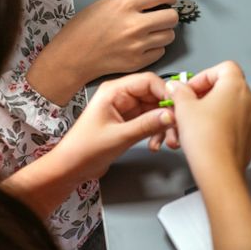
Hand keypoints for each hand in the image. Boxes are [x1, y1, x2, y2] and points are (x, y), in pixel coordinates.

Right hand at [28, 0, 178, 104]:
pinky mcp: (138, 61)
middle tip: (163, 16)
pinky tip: (144, 45)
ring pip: (170, 36)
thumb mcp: (104, 4)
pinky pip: (161, 51)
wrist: (72, 57)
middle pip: (172, 17)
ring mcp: (138, 45)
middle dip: (169, 14)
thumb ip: (130, 2)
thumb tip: (149, 3)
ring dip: (164, 32)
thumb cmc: (83, 30)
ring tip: (152, 32)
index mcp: (126, 5)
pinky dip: (156, 48)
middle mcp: (134, 25)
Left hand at [48, 72, 175, 185]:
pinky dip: (157, 132)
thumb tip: (170, 115)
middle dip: (168, 112)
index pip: (148, 81)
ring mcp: (126, 110)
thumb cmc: (83, 149)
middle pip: (155, 96)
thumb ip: (147, 124)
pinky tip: (155, 144)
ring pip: (155, 111)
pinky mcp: (129, 123)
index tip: (179, 107)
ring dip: (164, 125)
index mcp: (114, 91)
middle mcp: (121, 97)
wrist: (71, 168)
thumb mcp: (119, 136)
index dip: (166, 93)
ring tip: (168, 141)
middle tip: (177, 127)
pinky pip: (151, 122)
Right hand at [165, 61, 250, 178]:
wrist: (219, 170)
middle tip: (189, 104)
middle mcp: (249, 100)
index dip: (203, 76)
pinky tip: (205, 134)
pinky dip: (221, 124)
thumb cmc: (207, 140)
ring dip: (212, 109)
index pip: (223, 67)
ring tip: (195, 121)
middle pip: (227, 86)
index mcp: (236, 86)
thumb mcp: (183, 108)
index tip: (190, 89)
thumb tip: (176, 87)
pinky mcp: (250, 135)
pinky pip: (234, 122)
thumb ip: (179, 92)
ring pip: (230, 105)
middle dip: (206, 93)